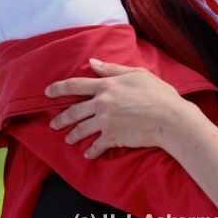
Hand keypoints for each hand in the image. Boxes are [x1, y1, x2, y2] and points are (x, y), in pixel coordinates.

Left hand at [44, 59, 185, 157]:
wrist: (170, 119)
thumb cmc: (158, 93)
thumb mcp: (137, 73)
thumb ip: (112, 69)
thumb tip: (93, 63)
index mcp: (106, 85)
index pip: (74, 85)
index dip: (58, 88)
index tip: (47, 92)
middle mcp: (101, 103)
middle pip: (72, 111)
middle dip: (60, 119)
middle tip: (53, 124)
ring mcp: (105, 122)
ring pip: (79, 130)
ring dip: (72, 136)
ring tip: (69, 139)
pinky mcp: (111, 138)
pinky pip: (94, 147)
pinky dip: (90, 152)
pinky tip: (88, 154)